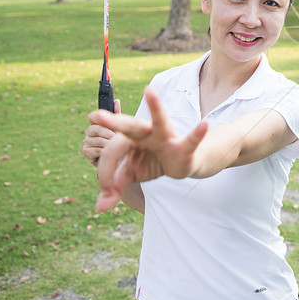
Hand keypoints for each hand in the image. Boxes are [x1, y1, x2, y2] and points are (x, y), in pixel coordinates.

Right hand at [83, 98, 120, 165]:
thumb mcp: (121, 129)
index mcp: (97, 124)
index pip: (93, 117)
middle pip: (96, 128)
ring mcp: (86, 142)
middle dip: (110, 133)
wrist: (122, 162)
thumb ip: (117, 115)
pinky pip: (95, 149)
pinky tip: (111, 154)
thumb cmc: (122, 143)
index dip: (98, 117)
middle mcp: (89, 132)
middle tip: (119, 138)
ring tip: (118, 147)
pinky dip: (105, 152)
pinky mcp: (86, 152)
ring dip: (109, 144)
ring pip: (97, 140)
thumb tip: (117, 100)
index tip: (107, 119)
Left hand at [93, 88, 207, 211]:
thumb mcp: (131, 174)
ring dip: (155, 107)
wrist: (182, 164)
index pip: (113, 152)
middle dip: (112, 121)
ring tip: (150, 91)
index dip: (106, 172)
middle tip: (95, 115)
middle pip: (128, 126)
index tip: (107, 191)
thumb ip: (114, 188)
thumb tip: (100, 208)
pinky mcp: (182, 147)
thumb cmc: (152, 162)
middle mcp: (146, 133)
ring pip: (159, 122)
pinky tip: (204, 125)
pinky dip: (197, 134)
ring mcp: (165, 138)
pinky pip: (190, 140)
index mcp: (130, 138)